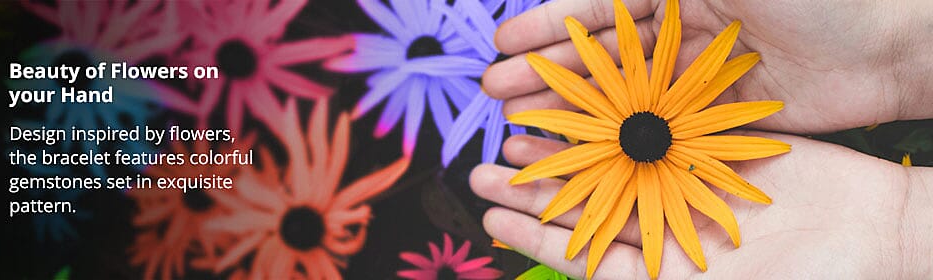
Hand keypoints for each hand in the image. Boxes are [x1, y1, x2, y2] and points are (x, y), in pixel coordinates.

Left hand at [471, 132, 932, 277]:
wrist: (881, 233)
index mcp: (659, 272)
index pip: (581, 256)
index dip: (534, 236)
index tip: (490, 212)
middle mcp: (663, 229)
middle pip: (586, 207)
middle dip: (535, 188)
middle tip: (485, 167)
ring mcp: (685, 188)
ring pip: (609, 166)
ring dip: (567, 150)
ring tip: (518, 130)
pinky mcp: (710, 152)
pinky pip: (653, 134)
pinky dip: (618, 120)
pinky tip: (584, 103)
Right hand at [482, 0, 932, 133]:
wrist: (894, 47)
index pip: (597, 10)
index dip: (548, 26)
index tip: (502, 45)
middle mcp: (684, 33)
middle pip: (598, 58)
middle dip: (545, 73)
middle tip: (495, 95)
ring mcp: (701, 80)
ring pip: (620, 98)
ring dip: (571, 112)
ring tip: (521, 127)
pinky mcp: (722, 120)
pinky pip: (659, 131)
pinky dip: (619, 142)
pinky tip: (583, 154)